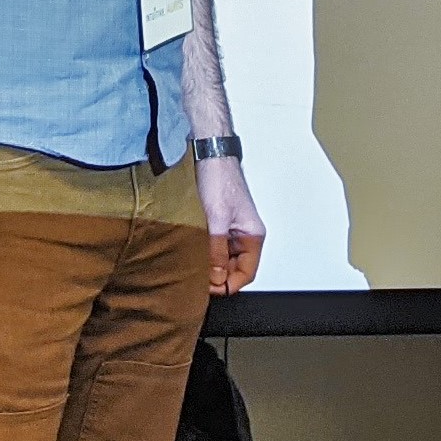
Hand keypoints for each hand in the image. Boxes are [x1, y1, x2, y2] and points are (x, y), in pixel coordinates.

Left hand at [199, 154, 265, 295]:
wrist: (207, 152)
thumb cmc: (218, 177)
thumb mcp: (216, 219)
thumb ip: (216, 250)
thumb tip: (215, 277)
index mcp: (252, 234)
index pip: (246, 273)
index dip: (228, 284)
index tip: (209, 288)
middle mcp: (243, 233)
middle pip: (232, 268)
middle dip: (215, 275)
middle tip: (195, 277)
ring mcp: (229, 228)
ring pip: (220, 257)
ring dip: (207, 262)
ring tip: (190, 262)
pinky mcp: (215, 221)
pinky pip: (211, 245)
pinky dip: (201, 250)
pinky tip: (189, 249)